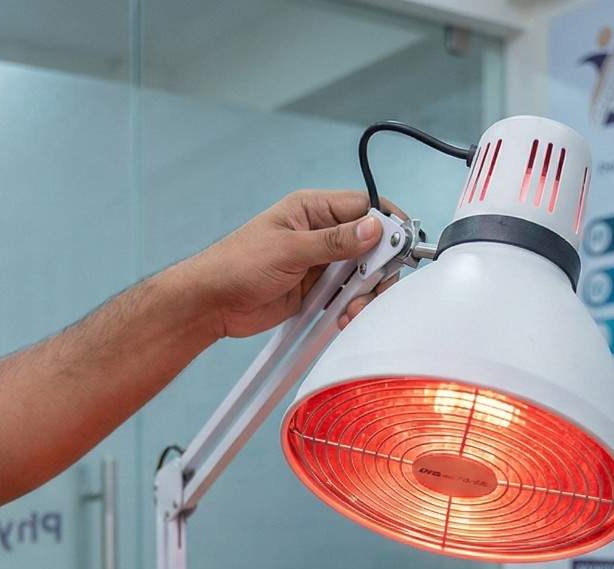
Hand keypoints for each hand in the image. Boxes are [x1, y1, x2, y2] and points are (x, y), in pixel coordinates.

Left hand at [185, 189, 404, 340]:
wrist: (212, 303)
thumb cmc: (238, 264)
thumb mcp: (289, 249)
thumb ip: (335, 242)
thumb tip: (375, 228)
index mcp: (313, 209)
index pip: (364, 207)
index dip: (387, 223)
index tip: (401, 244)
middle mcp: (320, 234)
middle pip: (370, 244)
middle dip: (378, 265)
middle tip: (375, 285)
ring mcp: (319, 264)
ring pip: (361, 274)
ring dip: (365, 292)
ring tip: (355, 309)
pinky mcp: (315, 292)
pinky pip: (345, 296)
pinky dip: (351, 307)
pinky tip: (346, 316)